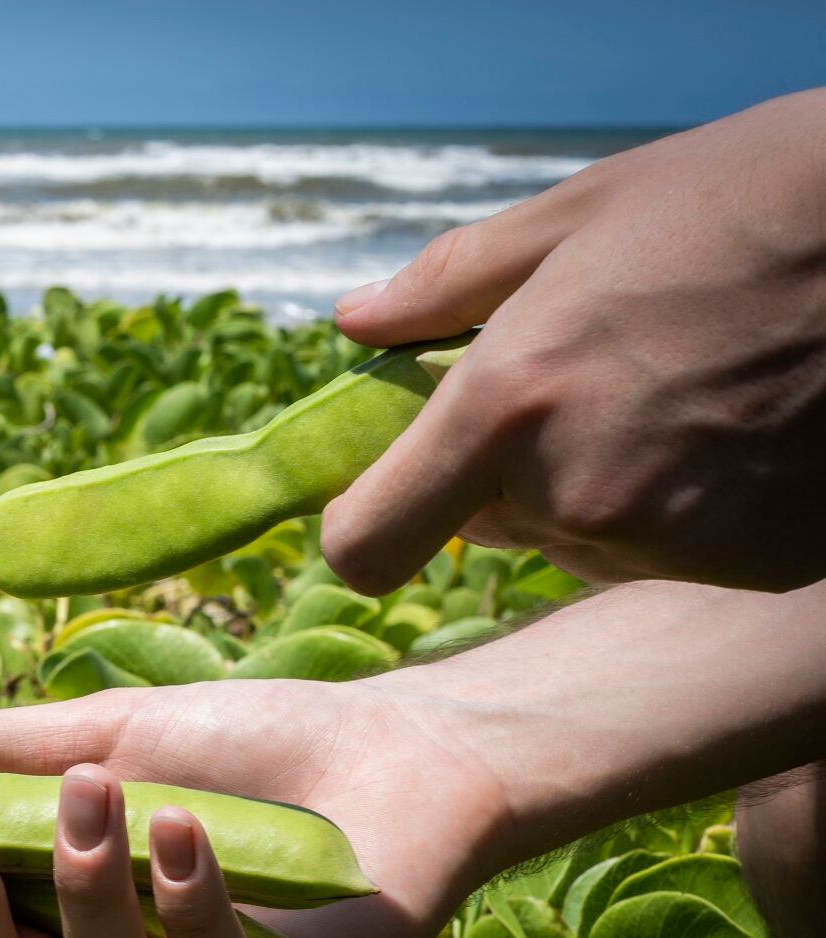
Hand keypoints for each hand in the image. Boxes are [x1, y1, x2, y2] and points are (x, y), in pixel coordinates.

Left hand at [325, 88, 825, 593]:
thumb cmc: (741, 200)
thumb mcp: (577, 215)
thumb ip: (446, 284)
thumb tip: (355, 323)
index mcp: (506, 407)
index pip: (367, 545)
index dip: (364, 527)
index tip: (384, 499)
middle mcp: (577, 494)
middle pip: (486, 530)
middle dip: (509, 473)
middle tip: (587, 387)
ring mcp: (672, 540)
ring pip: (582, 542)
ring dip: (602, 490)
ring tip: (678, 397)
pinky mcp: (754, 565)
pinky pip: (675, 556)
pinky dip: (691, 511)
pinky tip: (740, 433)